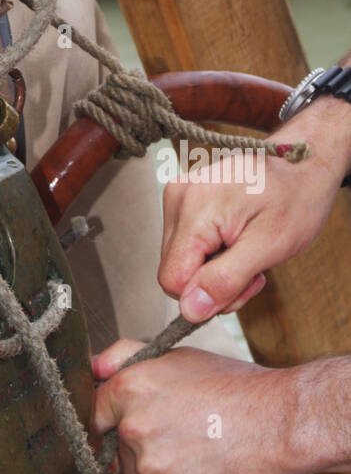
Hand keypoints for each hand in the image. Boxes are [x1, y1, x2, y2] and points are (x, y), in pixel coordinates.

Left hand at [92, 342, 300, 473]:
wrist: (281, 420)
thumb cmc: (235, 386)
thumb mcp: (175, 356)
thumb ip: (125, 357)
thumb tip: (95, 366)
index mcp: (129, 389)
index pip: (95, 413)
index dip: (112, 418)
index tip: (126, 423)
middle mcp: (134, 428)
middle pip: (120, 447)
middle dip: (144, 443)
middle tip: (182, 430)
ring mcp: (153, 468)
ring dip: (166, 467)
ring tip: (202, 446)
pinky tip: (211, 468)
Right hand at [160, 92, 350, 323]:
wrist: (301, 163)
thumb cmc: (294, 199)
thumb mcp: (268, 247)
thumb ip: (225, 280)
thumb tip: (189, 311)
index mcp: (193, 208)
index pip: (172, 280)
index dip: (208, 294)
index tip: (245, 280)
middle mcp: (176, 197)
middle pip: (175, 272)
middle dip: (214, 282)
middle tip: (253, 268)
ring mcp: (177, 195)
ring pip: (180, 261)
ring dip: (214, 269)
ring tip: (248, 251)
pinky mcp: (183, 198)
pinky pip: (186, 244)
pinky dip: (212, 253)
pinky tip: (237, 239)